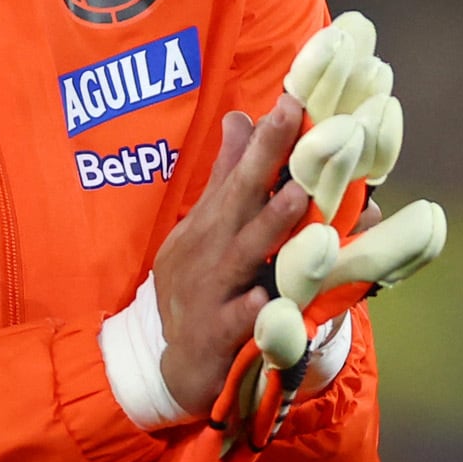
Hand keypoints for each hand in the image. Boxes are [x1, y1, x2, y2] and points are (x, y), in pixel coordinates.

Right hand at [149, 97, 310, 417]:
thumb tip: (242, 118)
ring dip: (269, 225)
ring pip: (242, 255)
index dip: (265, 137)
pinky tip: (263, 299)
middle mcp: (210, 249)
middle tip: (293, 118)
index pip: (239, 172)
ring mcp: (210, 292)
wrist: (163, 364)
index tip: (295, 98)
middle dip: (264, 158)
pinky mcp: (214, 337)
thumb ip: (227, 176)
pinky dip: (248, 311)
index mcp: (211, 223)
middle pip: (238, 198)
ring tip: (299, 196)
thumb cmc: (195, 287)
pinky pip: (234, 323)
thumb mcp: (203, 228)